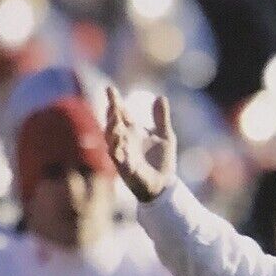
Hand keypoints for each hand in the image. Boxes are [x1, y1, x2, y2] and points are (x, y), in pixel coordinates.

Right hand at [104, 86, 175, 203]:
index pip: (121, 113)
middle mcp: (124, 140)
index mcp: (132, 131)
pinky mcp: (125, 168)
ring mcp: (122, 154)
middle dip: (111, 113)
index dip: (115, 101)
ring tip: (114, 119)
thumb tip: (161, 96)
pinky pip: (117, 158)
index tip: (110, 89)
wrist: (164, 186)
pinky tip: (116, 142)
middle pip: (113, 123)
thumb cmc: (163, 161)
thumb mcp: (166, 136)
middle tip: (113, 103)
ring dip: (111, 129)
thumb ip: (161, 118)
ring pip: (111, 139)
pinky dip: (116, 150)